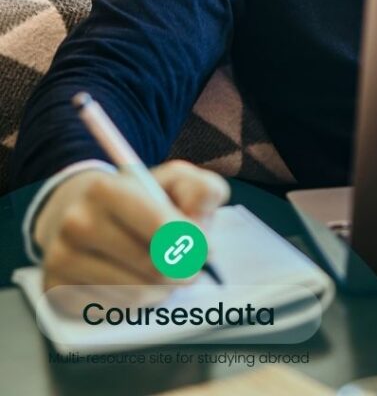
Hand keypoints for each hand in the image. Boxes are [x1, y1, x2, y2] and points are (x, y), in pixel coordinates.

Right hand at [33, 160, 229, 291]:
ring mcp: (61, 260)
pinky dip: (135, 302)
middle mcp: (76, 224)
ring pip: (135, 294)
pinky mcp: (56, 291)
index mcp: (106, 190)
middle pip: (152, 268)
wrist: (81, 210)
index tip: (205, 249)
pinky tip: (136, 281)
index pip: (162, 230)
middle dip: (182, 272)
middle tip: (191, 268)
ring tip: (164, 272)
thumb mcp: (177, 179)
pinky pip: (113, 311)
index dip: (193, 245)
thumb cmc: (139, 197)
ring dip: (161, 290)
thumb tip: (201, 233)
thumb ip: (202, 192)